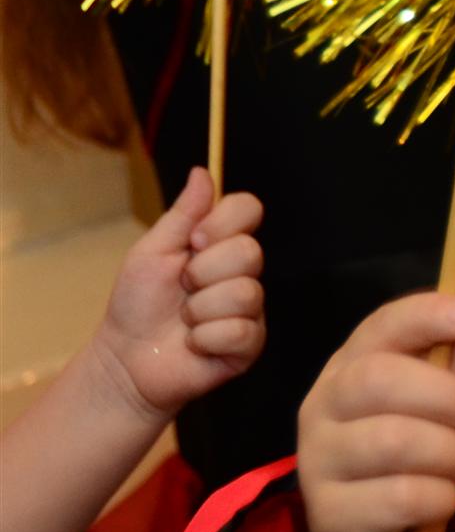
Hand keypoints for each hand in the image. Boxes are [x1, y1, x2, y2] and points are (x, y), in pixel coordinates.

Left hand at [88, 169, 264, 422]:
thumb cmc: (136, 305)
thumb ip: (182, 214)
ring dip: (200, 310)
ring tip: (185, 320)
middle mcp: (242, 273)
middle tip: (183, 288)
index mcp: (220, 245)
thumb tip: (202, 171)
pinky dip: (206, 338)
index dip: (223, 222)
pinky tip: (194, 344)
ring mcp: (250, 309)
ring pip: (244, 293)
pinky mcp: (250, 343)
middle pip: (250, 251)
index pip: (249, 208)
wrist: (126, 360)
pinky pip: (240, 330)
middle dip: (203, 273)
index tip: (194, 242)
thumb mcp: (152, 252)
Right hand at [297, 293, 454, 531]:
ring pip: (394, 440)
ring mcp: (318, 465)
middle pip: (378, 379)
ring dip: (453, 452)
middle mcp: (321, 410)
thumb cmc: (411, 468)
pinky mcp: (331, 519)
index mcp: (348, 371)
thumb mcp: (440, 411)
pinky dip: (440, 497)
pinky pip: (401, 497)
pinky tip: (442, 502)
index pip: (379, 328)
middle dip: (450, 394)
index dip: (425, 316)